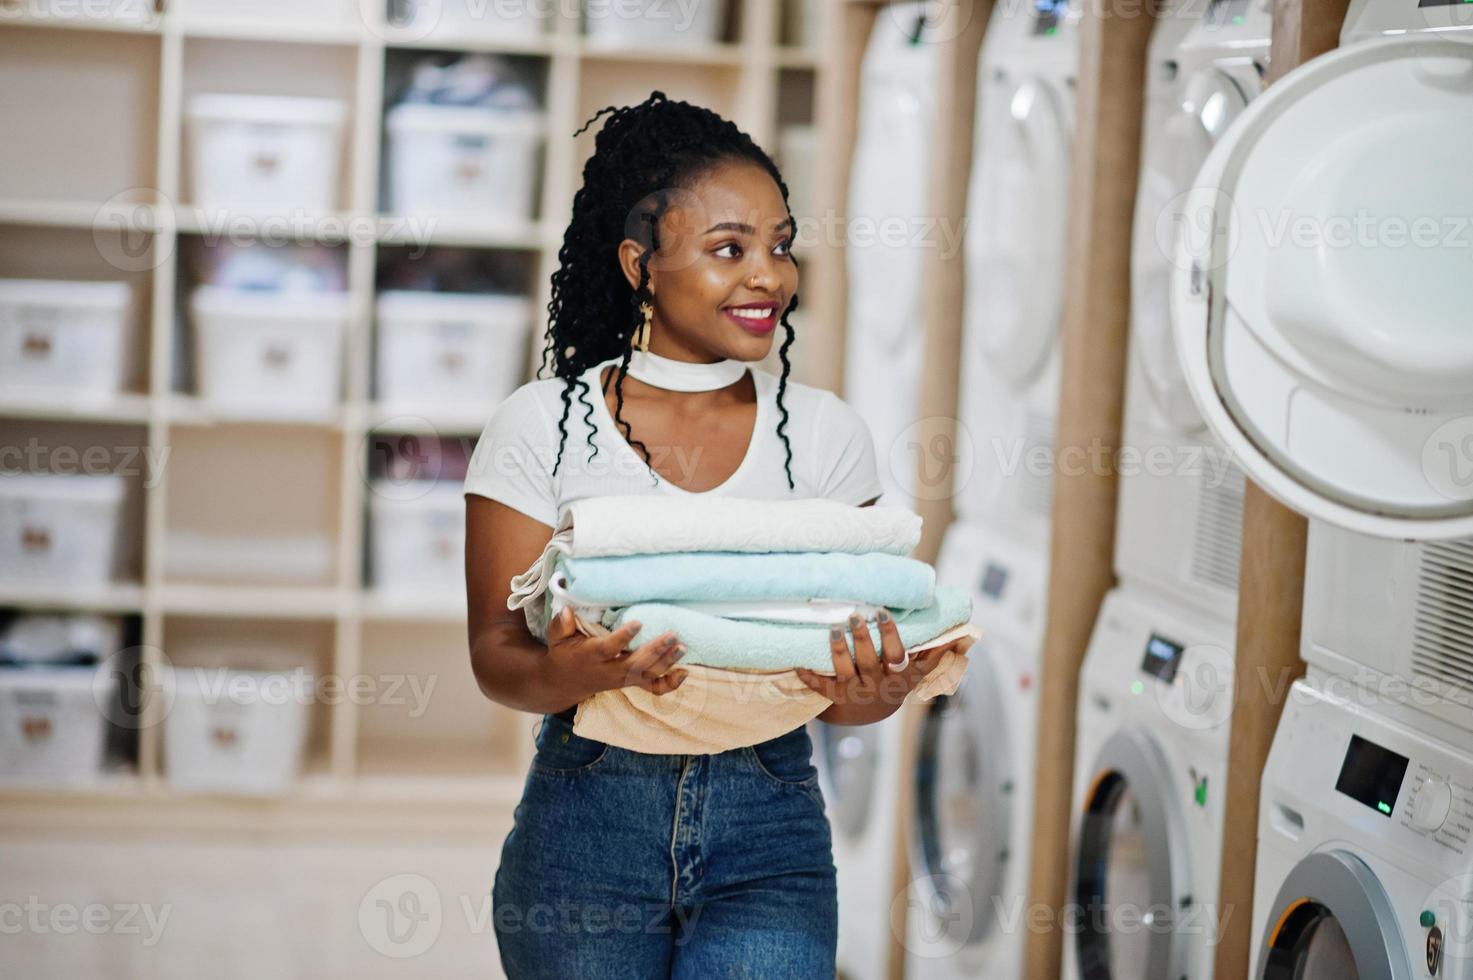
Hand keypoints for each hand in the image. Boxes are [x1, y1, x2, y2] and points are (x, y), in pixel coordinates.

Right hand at [544, 605, 687, 706]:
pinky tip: (684, 672)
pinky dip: (670, 684)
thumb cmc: (564, 653)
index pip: (609, 648)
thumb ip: (561, 625)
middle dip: (655, 650)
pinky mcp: (631, 683)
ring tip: (682, 646)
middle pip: (635, 664)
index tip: (638, 623)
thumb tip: (567, 611)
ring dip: (667, 662)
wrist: (566, 683)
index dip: (623, 638)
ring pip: (648, 674)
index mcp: (592, 656)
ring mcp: (623, 679)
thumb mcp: (556, 638)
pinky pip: (653, 689)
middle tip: (672, 635)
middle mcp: (610, 670)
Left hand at [796, 610, 974, 724]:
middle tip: (856, 614)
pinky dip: (810, 677)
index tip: (884, 612)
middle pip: (871, 660)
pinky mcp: (837, 698)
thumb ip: (935, 653)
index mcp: (899, 677)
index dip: (891, 635)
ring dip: (839, 650)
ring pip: (847, 670)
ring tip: (833, 628)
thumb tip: (964, 635)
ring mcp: (857, 693)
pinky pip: (823, 687)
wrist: (870, 714)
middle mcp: (879, 686)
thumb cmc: (894, 682)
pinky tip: (799, 665)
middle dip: (863, 637)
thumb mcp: (917, 672)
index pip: (897, 654)